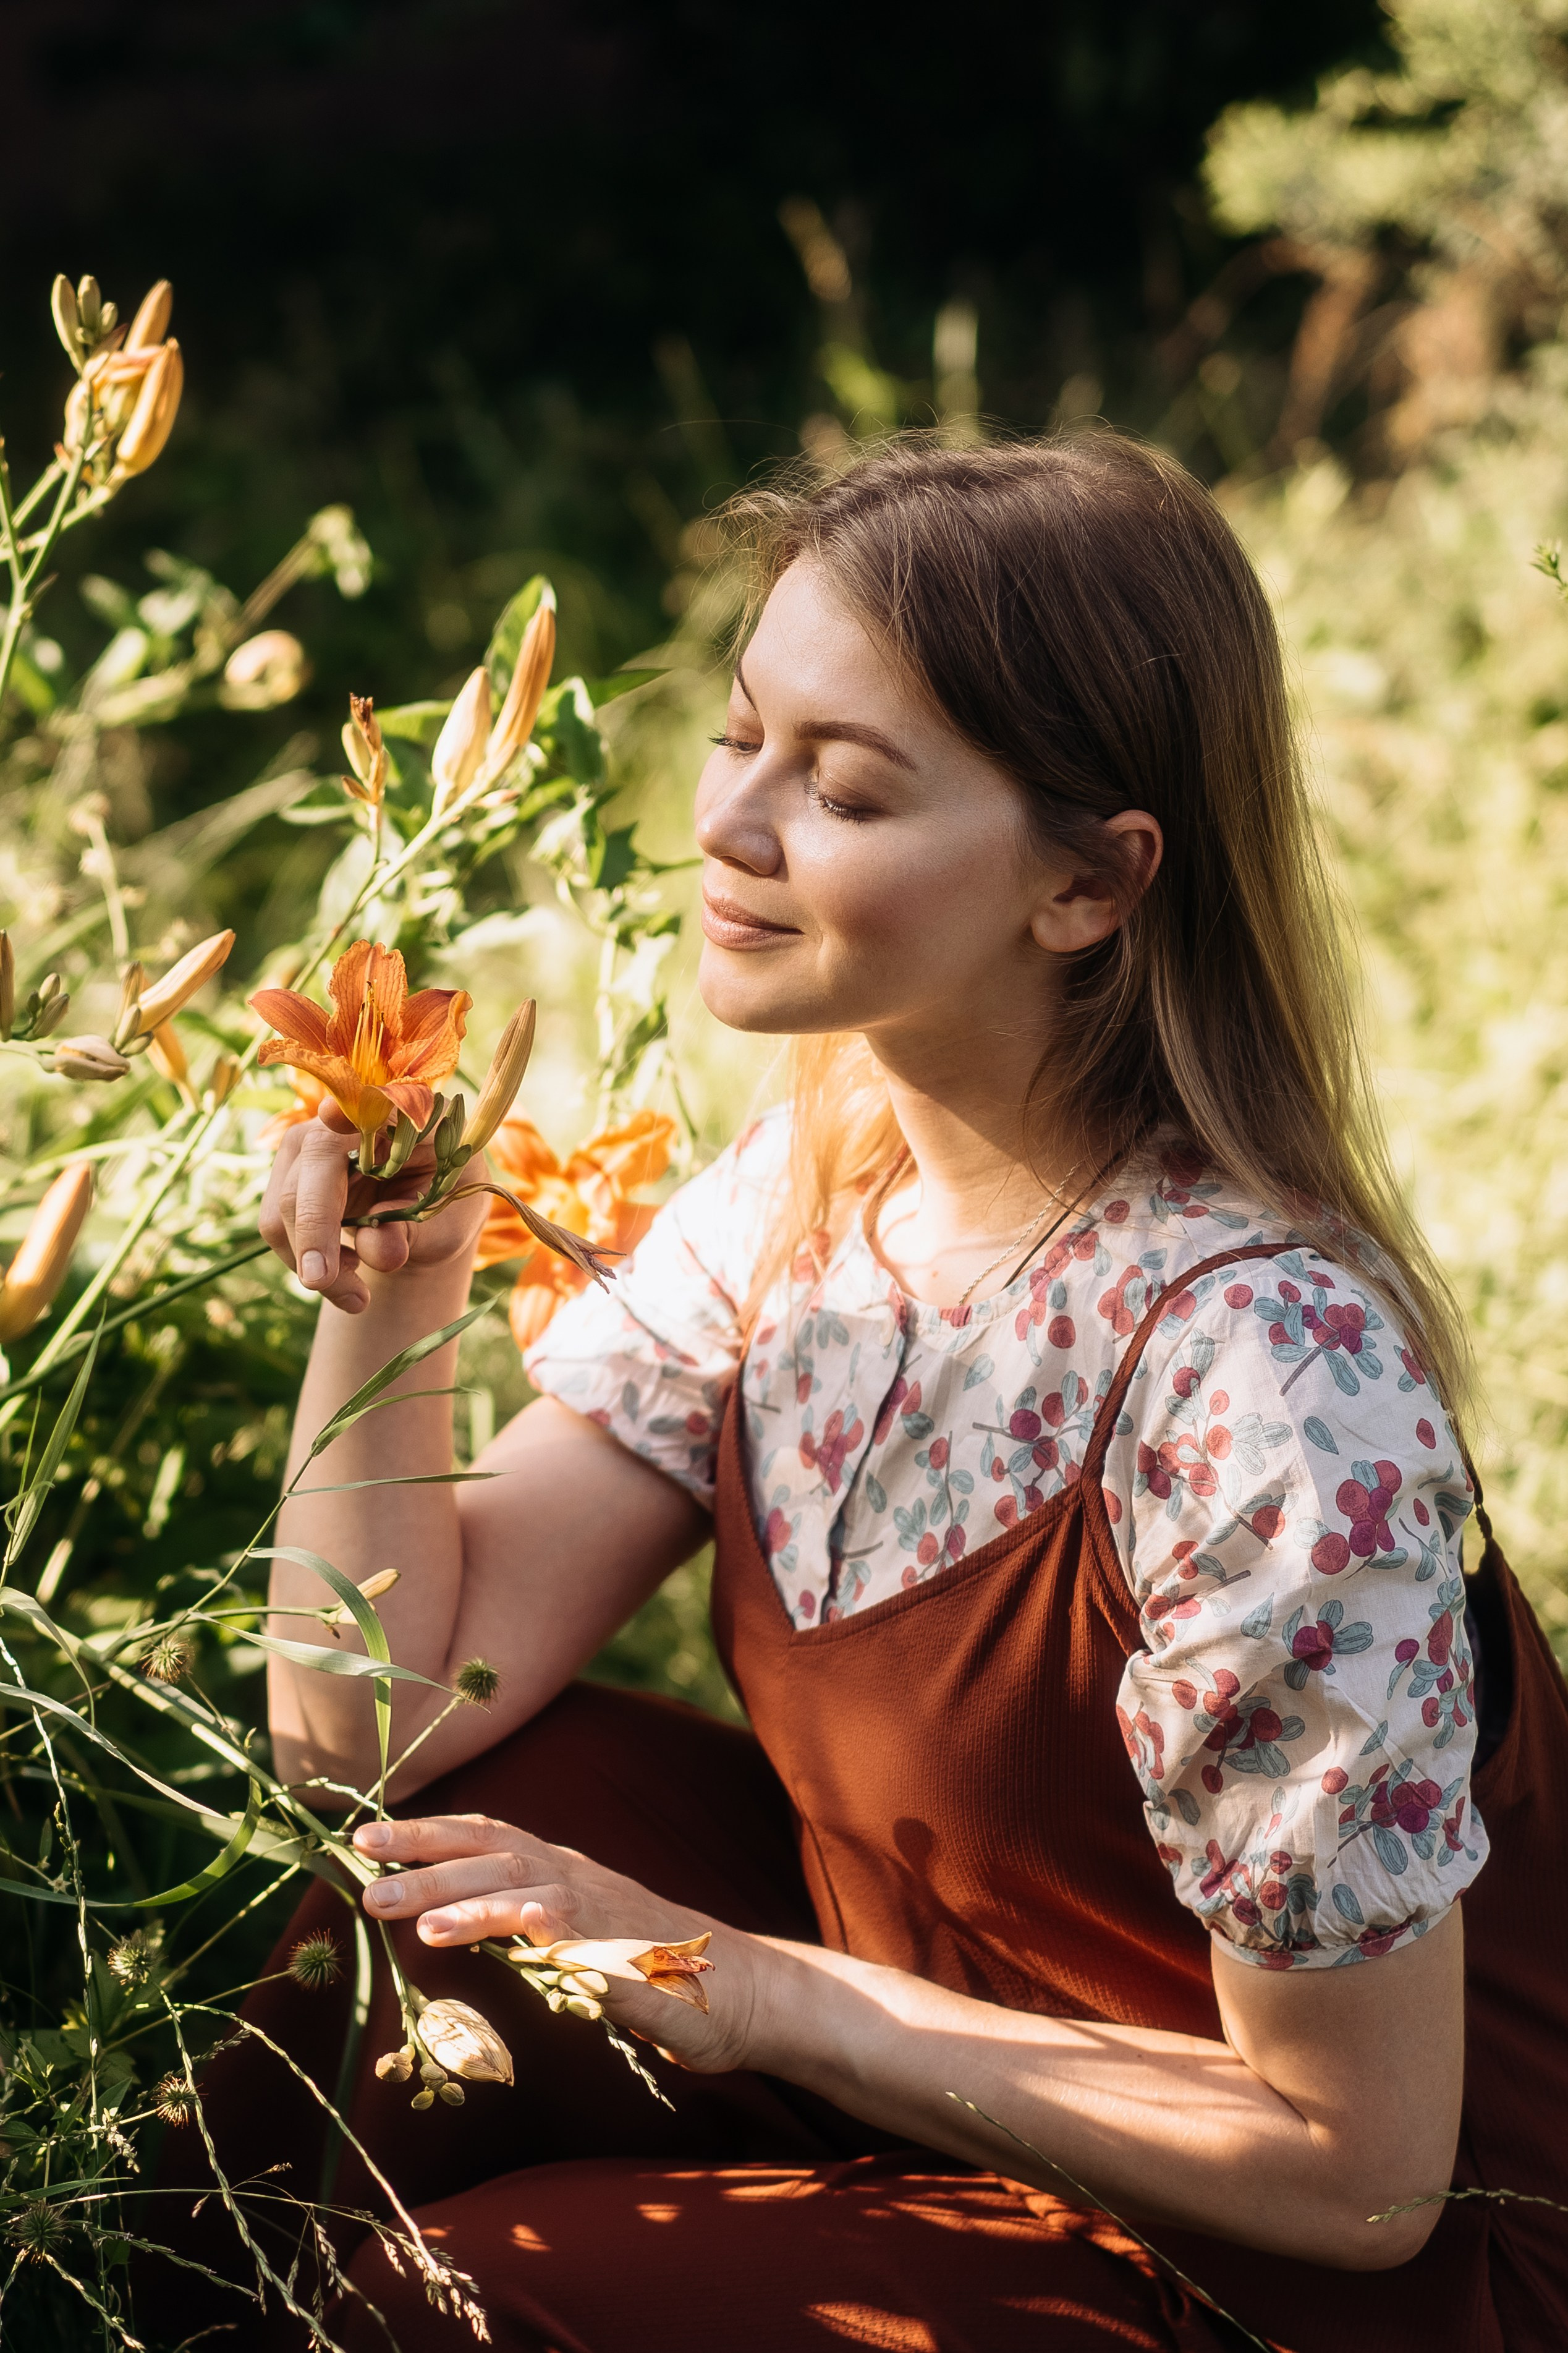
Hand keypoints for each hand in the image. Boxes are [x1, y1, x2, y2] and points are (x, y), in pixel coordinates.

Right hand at [260, 1102, 490, 1314]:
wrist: (428, 1212)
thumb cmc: (446, 1207)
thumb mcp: (447, 1224)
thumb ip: (413, 1233)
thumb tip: (378, 1253)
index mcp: (400, 1117)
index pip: (367, 1108)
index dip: (345, 1113)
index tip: (333, 1116)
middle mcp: (343, 1122)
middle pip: (311, 1171)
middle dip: (315, 1234)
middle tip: (331, 1286)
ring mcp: (307, 1145)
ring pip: (283, 1206)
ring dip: (312, 1261)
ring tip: (357, 1294)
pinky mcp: (287, 1175)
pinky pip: (276, 1224)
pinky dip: (304, 1259)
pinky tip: (344, 1269)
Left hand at [351, 1811, 761, 2073]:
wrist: (743, 1990)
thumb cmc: (653, 1968)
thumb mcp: (574, 1939)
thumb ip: (523, 1927)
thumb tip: (456, 1926)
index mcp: (560, 1871)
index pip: (485, 1835)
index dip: (427, 1831)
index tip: (367, 1835)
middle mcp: (575, 1878)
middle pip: (491, 1849)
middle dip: (423, 1853)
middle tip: (360, 1860)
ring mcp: (602, 1911)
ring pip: (521, 1885)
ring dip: (460, 1896)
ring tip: (402, 1913)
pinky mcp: (625, 1954)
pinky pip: (572, 1932)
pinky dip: (529, 1923)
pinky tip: (492, 1928)